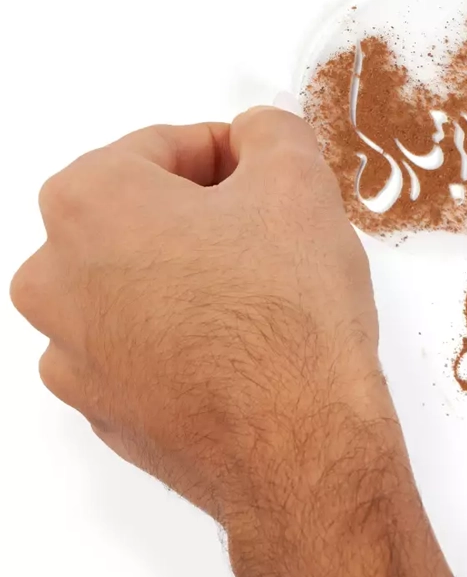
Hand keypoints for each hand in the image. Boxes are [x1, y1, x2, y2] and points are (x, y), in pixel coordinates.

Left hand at [10, 107, 466, 576]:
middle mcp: (55, 275)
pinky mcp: (102, 408)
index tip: (272, 183)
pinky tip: (240, 351)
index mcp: (89, 202)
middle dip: (208, 216)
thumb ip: (270, 131)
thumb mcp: (300, 180)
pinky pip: (141, 345)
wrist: (297, 446)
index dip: (235, 157)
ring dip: (192, 275)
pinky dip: (183, 335)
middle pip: (143, 214)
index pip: (168, 146)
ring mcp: (71, 350)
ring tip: (262, 298)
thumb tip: (256, 138)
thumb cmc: (289, 315)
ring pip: (138, 281)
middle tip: (274, 238)